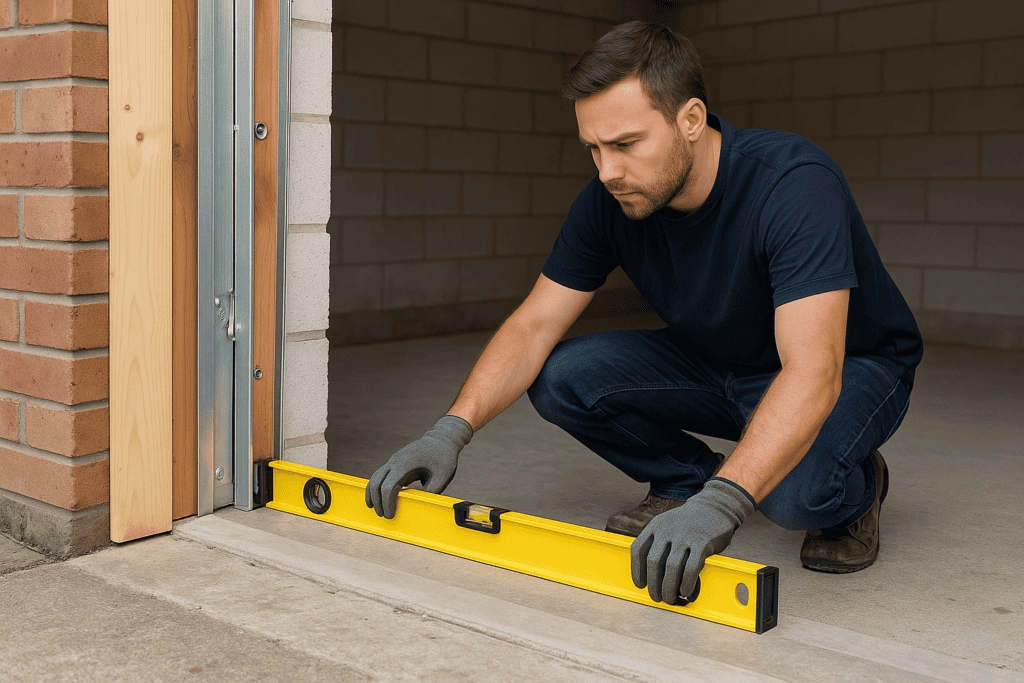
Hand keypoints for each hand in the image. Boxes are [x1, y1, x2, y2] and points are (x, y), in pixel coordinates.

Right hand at [365, 415, 472, 518]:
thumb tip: (421, 503)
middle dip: (377, 501)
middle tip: (383, 515)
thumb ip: (433, 490)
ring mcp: (393, 461)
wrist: (442, 439)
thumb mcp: (444, 475)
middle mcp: (395, 461)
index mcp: (405, 464)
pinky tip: (378, 498)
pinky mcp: (395, 463)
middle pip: (376, 482)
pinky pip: (380, 476)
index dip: (387, 503)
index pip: (388, 486)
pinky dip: (376, 487)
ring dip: (372, 494)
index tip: (391, 515)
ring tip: (376, 509)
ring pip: (374, 478)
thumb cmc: (444, 456)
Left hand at [631, 478, 754, 604]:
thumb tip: (654, 577)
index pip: (638, 549)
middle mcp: (667, 529)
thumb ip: (659, 544)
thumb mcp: (668, 525)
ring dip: (669, 588)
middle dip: (653, 585)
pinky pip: (691, 567)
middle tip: (657, 597)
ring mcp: (685, 535)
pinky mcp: (702, 542)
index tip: (640, 585)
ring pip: (672, 567)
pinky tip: (686, 592)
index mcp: (656, 525)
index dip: (636, 570)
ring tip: (670, 598)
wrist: (715, 507)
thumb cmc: (690, 523)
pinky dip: (687, 583)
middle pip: (654, 562)